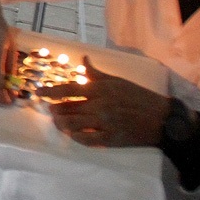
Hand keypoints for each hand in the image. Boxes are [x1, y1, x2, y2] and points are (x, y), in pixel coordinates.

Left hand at [45, 56, 170, 147]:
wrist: (161, 119)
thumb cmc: (139, 97)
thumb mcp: (118, 81)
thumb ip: (97, 73)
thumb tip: (83, 60)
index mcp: (100, 89)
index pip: (68, 89)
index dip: (50, 91)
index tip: (38, 92)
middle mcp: (99, 106)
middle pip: (66, 108)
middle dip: (55, 110)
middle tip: (52, 110)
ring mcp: (104, 124)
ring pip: (72, 125)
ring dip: (61, 124)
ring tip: (59, 122)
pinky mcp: (110, 139)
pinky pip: (85, 140)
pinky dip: (75, 137)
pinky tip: (73, 134)